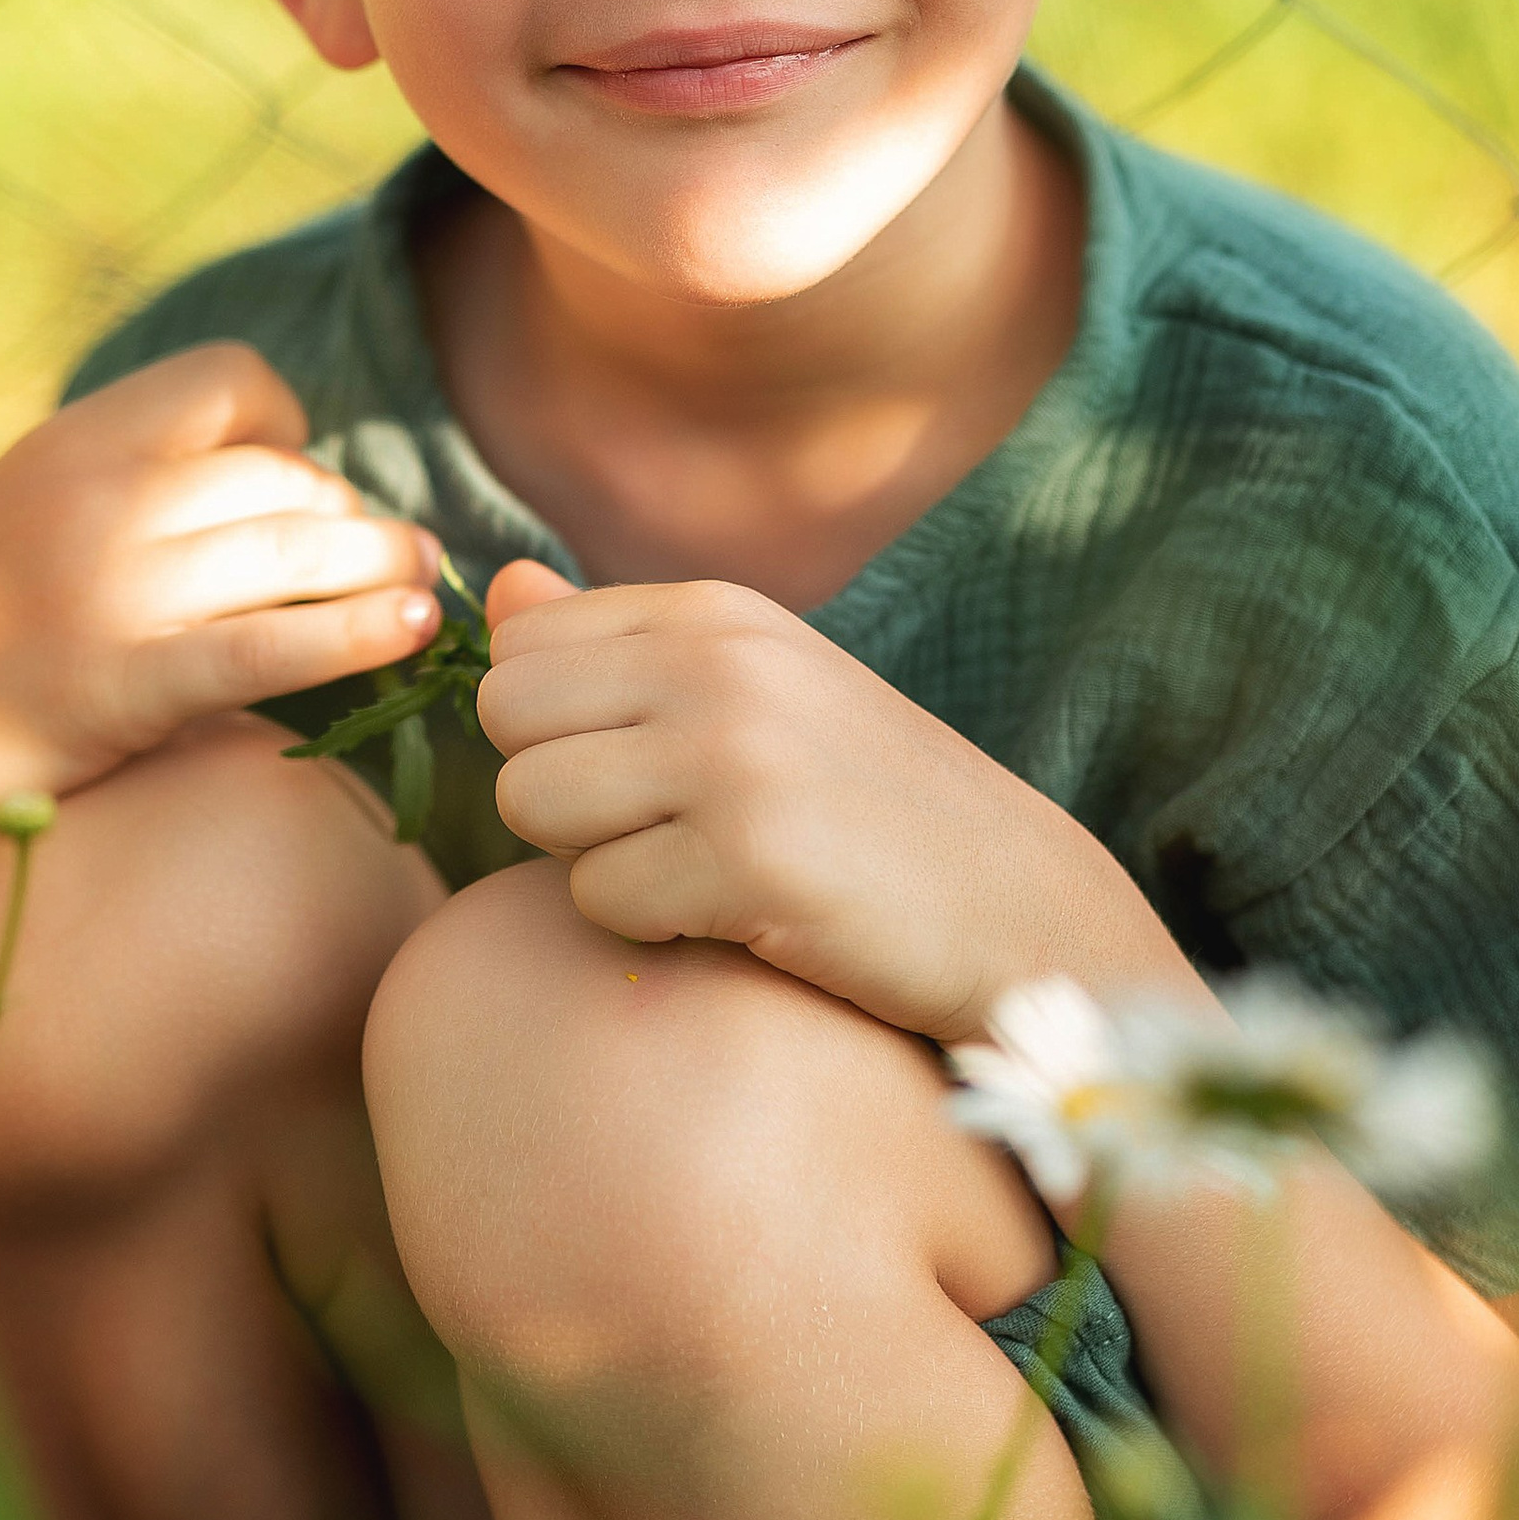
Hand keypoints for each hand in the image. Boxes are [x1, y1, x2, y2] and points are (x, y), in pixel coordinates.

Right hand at [0, 345, 440, 900]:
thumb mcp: (9, 517)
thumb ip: (103, 495)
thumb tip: (214, 497)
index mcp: (74, 445)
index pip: (226, 383)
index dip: (286, 427)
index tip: (298, 477)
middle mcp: (100, 500)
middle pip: (279, 477)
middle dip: (345, 516)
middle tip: (382, 558)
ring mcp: (112, 589)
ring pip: (292, 547)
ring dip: (378, 564)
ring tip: (424, 590)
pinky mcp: (123, 685)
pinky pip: (268, 645)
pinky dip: (356, 633)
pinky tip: (412, 635)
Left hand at [476, 564, 1175, 1045]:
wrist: (1022, 910)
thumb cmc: (872, 807)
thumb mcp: (758, 690)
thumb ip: (618, 644)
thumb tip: (496, 592)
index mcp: (715, 612)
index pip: (518, 645)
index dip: (552, 724)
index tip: (636, 765)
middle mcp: (716, 662)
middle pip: (505, 720)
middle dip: (556, 790)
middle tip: (657, 829)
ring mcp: (732, 756)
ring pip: (530, 806)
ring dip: (595, 861)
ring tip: (695, 870)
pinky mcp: (746, 861)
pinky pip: (596, 899)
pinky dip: (648, 927)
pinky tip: (734, 917)